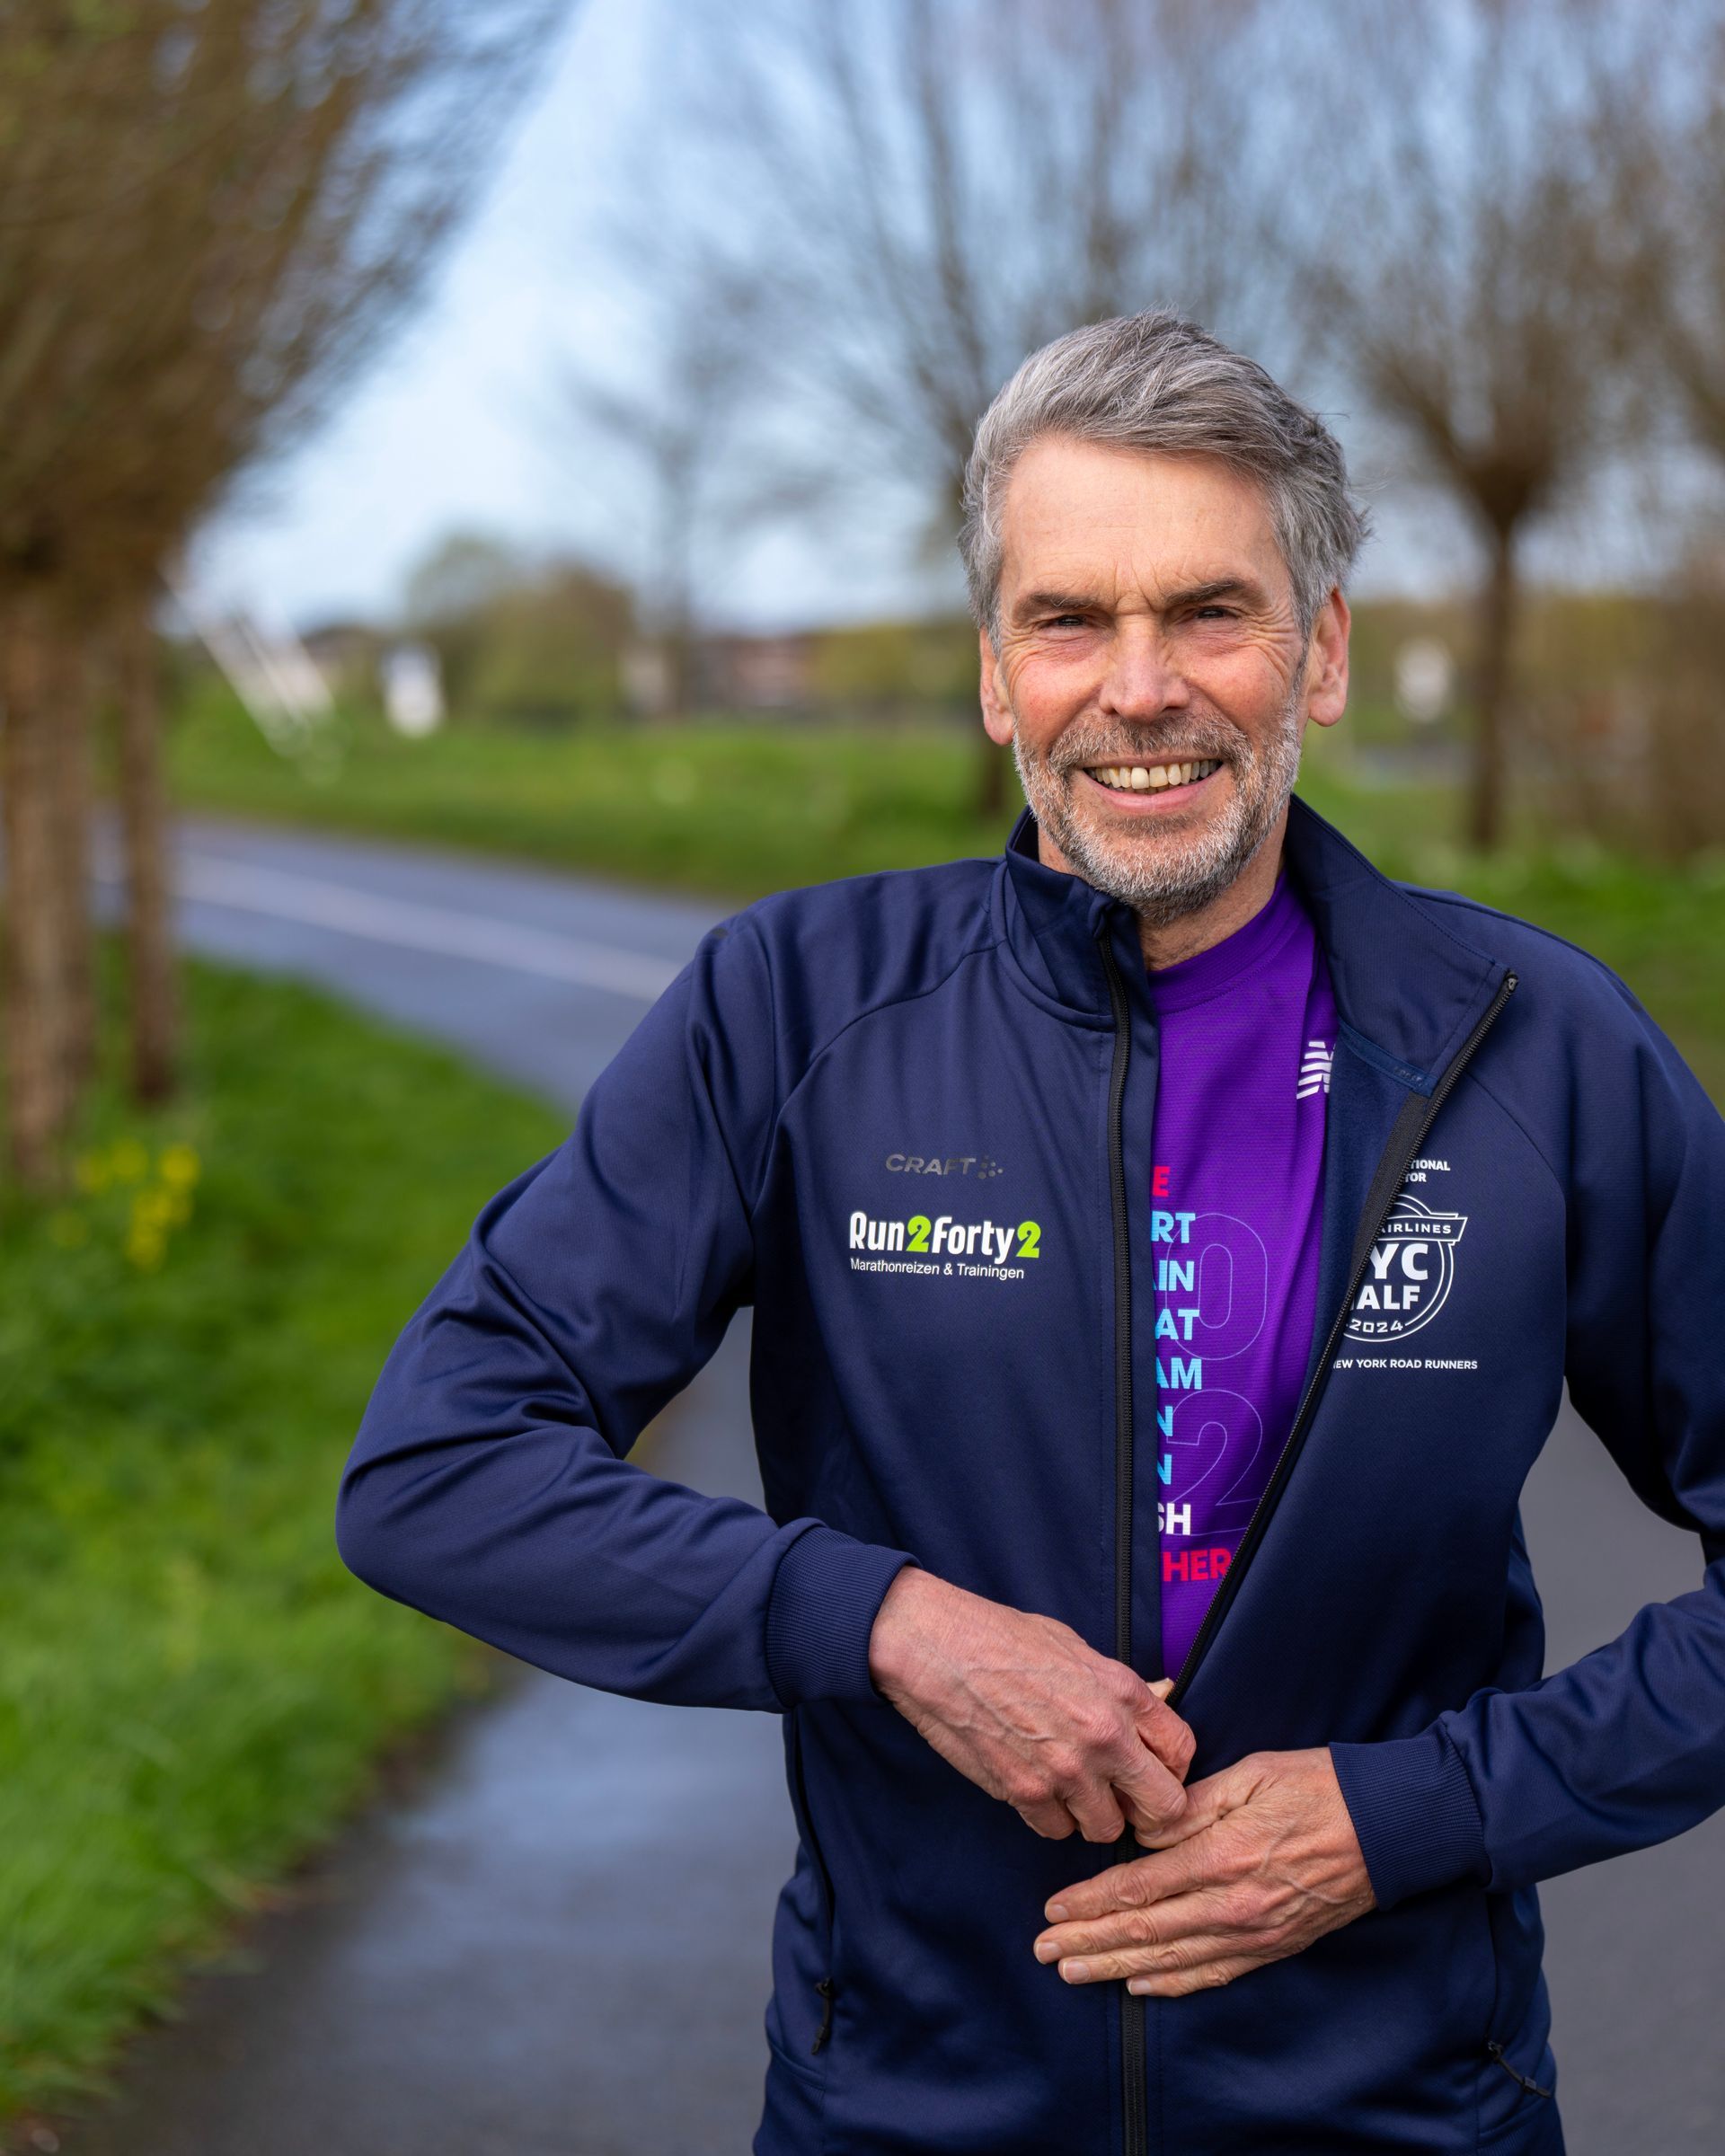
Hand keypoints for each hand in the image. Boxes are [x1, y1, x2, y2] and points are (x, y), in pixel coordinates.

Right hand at [867, 1566, 1194, 1840]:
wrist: (938, 1648)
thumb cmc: (1002, 1638)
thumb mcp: (1074, 1646)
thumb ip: (1120, 1685)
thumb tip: (1160, 1698)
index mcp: (1121, 1692)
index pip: (1183, 1752)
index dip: (1172, 1768)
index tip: (1153, 1771)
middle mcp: (1104, 1736)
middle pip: (1163, 1807)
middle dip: (1148, 1809)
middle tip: (1125, 1799)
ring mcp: (1065, 1769)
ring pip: (1106, 1830)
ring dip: (1092, 1815)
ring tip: (1071, 1789)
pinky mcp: (1024, 1792)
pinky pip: (1055, 1830)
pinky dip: (1049, 1817)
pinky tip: (1034, 1786)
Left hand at [1033, 1747, 1374, 1994]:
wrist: (1388, 1825)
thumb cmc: (1316, 1786)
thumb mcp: (1248, 1774)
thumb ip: (1190, 1806)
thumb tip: (1142, 1831)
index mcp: (1223, 1855)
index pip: (1140, 1888)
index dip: (1091, 1903)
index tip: (1052, 1910)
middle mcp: (1234, 1904)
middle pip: (1146, 1933)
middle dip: (1089, 1943)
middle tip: (1044, 1952)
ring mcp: (1255, 1933)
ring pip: (1172, 1961)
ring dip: (1118, 1968)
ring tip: (1075, 1973)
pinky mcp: (1274, 1947)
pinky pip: (1214, 1973)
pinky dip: (1173, 1984)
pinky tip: (1141, 1987)